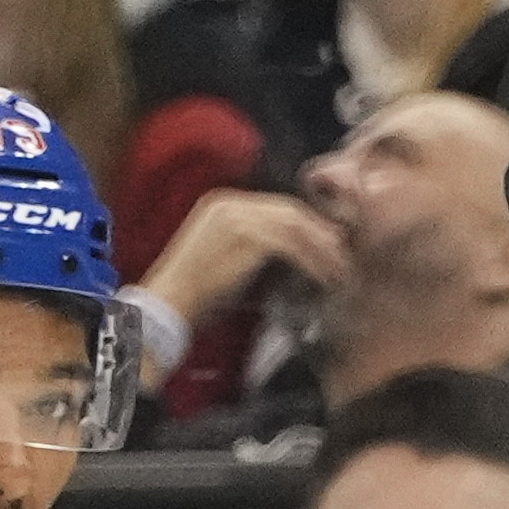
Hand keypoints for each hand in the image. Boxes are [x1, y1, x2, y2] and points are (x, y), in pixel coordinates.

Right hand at [134, 189, 347, 336]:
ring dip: (320, 248)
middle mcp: (230, 203)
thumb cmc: (193, 294)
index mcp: (221, 205)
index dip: (303, 225)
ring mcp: (238, 217)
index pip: (274, 208)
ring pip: (294, 224)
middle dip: (317, 232)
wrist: (168, 305)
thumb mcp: (221, 260)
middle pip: (288, 210)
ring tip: (338, 268)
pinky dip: (311, 260)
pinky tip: (322, 276)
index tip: (324, 244)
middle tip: (340, 253)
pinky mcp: (247, 236)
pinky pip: (291, 244)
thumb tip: (289, 257)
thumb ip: (250, 250)